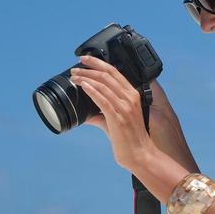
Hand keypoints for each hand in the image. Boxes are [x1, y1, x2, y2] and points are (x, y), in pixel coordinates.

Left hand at [68, 54, 158, 172]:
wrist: (140, 154)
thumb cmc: (130, 139)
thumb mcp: (116, 121)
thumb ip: (102, 115)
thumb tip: (85, 115)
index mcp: (132, 94)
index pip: (115, 72)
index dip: (99, 63)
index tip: (86, 59)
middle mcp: (130, 97)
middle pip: (108, 74)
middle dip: (90, 67)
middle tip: (76, 65)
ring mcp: (125, 107)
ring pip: (103, 84)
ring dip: (86, 77)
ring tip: (74, 76)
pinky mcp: (118, 117)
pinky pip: (103, 99)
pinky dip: (91, 90)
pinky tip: (83, 86)